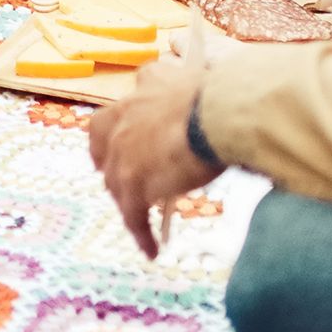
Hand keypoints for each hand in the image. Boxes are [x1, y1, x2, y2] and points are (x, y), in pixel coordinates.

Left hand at [86, 36, 216, 255]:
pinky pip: (132, 214)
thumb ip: (194, 92)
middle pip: (103, 140)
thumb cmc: (228, 96)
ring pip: (117, 182)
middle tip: (122, 175)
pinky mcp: (133, 182)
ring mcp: (125, 151)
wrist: (223, 113)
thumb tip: (217, 99)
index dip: (122, 123)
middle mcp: (127, 115)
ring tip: (140, 218)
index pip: (129, 100)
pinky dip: (141, 233)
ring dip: (126, 200)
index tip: (128, 134)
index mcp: (148, 84)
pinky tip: (151, 249)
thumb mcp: (206, 82)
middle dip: (108, 158)